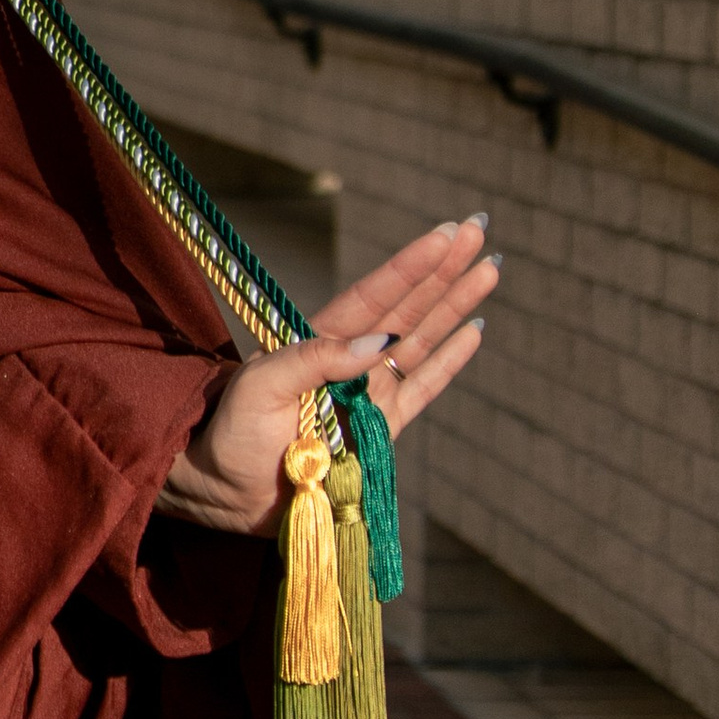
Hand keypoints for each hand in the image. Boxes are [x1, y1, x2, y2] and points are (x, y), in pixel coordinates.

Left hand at [155, 213, 497, 540]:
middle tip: (477, 229)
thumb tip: (377, 343)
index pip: (375, 295)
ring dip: (456, 305)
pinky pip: (424, 390)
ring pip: (424, 341)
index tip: (444, 234)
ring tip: (489, 269)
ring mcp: (369, 394)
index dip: (410, 265)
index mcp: (320, 341)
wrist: (229, 489)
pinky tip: (474, 330)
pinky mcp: (382, 431)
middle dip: (444, 270)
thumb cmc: (235, 430)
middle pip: (408, 307)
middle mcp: (350, 361)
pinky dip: (450, 361)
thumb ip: (315, 360)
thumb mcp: (263, 385)